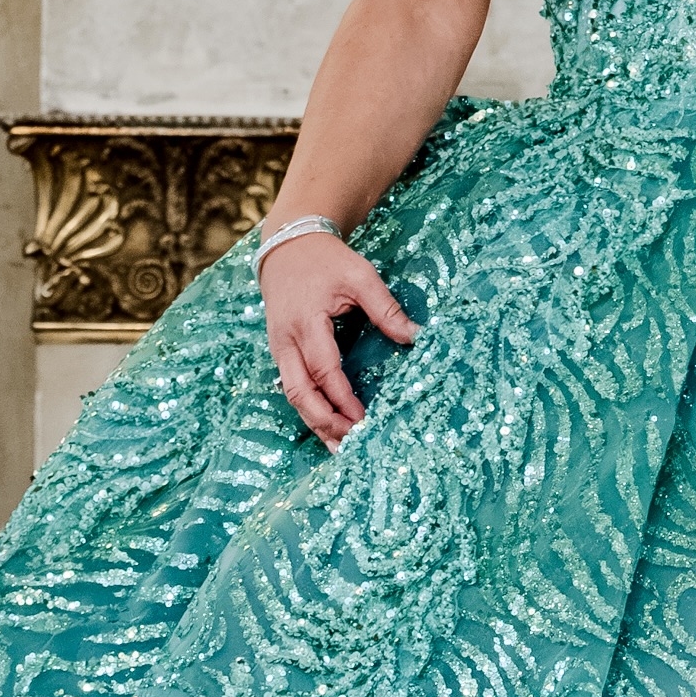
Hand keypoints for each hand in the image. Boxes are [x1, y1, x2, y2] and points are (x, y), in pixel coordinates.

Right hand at [262, 230, 417, 448]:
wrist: (287, 247)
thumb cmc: (326, 260)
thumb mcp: (359, 276)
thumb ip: (386, 308)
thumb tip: (416, 336)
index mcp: (305, 322)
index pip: (324, 369)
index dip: (342, 397)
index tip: (363, 419)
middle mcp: (285, 341)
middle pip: (299, 392)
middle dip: (324, 422)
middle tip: (350, 443)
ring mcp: (278, 348)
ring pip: (292, 395)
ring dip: (314, 423)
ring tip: (339, 449)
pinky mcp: (280, 352)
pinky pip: (292, 386)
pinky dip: (309, 410)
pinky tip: (327, 428)